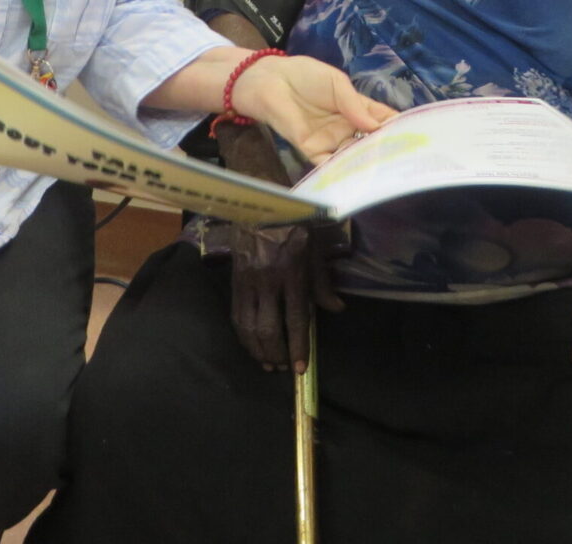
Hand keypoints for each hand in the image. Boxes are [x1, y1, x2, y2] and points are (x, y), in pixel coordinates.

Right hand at [228, 222, 344, 372]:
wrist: (260, 204)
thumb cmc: (294, 224)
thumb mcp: (315, 250)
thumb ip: (323, 283)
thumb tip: (337, 309)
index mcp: (292, 273)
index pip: (295, 319)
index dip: (297, 347)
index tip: (299, 369)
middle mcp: (268, 280)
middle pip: (268, 329)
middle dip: (275, 354)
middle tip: (282, 368)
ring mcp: (247, 281)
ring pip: (247, 326)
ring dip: (257, 350)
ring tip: (267, 363)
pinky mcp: (234, 280)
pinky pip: (236, 315)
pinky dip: (243, 335)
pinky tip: (251, 344)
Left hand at [231, 56, 395, 162]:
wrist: (271, 81)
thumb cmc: (306, 76)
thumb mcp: (336, 83)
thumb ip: (354, 104)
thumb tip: (375, 125)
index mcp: (356, 108)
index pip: (381, 120)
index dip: (396, 127)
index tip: (415, 136)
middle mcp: (346, 127)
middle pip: (369, 142)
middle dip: (384, 149)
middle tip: (403, 160)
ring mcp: (330, 140)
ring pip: (352, 156)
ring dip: (365, 162)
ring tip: (383, 170)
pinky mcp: (312, 150)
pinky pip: (329, 164)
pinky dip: (341, 170)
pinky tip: (354, 174)